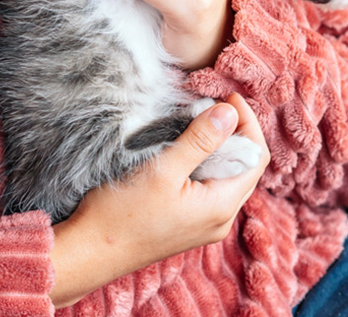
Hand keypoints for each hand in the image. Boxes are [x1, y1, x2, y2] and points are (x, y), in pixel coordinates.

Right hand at [49, 94, 269, 307]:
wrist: (90, 252)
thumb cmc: (122, 213)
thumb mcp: (163, 168)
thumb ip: (200, 140)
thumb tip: (229, 111)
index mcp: (221, 206)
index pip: (257, 156)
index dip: (248, 122)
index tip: (228, 95)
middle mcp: (220, 218)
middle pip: (246, 166)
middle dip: (237, 131)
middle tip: (214, 102)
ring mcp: (204, 223)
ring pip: (228, 175)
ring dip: (220, 145)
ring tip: (200, 117)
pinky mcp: (188, 222)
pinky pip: (210, 185)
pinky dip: (206, 161)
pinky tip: (187, 145)